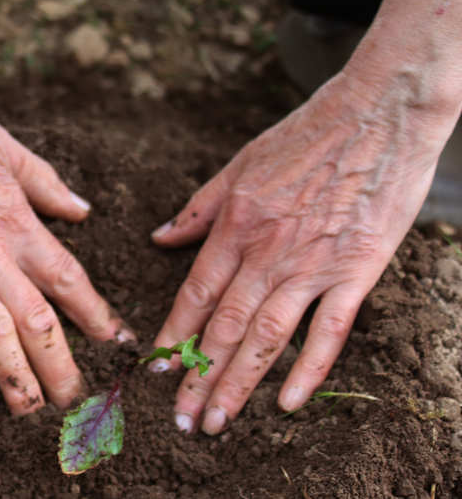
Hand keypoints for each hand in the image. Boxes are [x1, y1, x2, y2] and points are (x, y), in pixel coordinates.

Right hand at [0, 80, 130, 417]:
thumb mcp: (8, 148)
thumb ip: (46, 185)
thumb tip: (82, 211)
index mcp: (17, 219)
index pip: (68, 279)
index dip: (97, 316)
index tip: (117, 343)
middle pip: (38, 320)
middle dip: (62, 366)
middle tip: (78, 403)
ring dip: (15, 379)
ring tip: (30, 414)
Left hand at [148, 73, 447, 433]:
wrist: (381, 112)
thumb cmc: (309, 134)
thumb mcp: (240, 164)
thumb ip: (199, 208)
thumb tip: (159, 238)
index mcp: (236, 225)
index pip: (194, 294)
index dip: (172, 336)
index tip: (153, 370)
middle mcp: (268, 252)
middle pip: (223, 327)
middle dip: (198, 377)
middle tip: (180, 419)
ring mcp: (314, 265)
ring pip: (267, 337)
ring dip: (238, 384)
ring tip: (217, 421)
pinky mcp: (358, 271)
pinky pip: (329, 331)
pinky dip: (308, 370)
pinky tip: (287, 402)